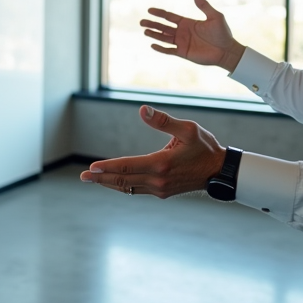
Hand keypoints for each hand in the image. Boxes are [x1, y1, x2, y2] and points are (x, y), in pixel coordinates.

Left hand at [80, 105, 226, 198]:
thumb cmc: (204, 147)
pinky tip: (114, 183)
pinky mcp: (163, 192)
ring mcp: (160, 189)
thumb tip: (143, 110)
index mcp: (161, 164)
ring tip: (93, 180)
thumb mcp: (187, 129)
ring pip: (128, 188)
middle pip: (123, 181)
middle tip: (83, 177)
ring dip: (109, 184)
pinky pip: (137, 190)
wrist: (220, 171)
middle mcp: (158, 180)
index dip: (108, 168)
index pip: (127, 167)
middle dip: (101, 179)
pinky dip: (123, 186)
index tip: (91, 169)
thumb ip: (163, 121)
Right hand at [141, 0, 244, 71]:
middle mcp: (182, 32)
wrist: (227, 51)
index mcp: (188, 23)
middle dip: (153, 24)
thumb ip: (204, 6)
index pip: (170, 17)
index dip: (159, 13)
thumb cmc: (223, 33)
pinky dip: (160, 48)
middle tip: (141, 22)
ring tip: (145, 31)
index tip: (149, 10)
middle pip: (163, 27)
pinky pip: (169, 50)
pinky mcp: (183, 53)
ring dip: (154, 35)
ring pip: (164, 38)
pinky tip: (152, 45)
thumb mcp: (215, 16)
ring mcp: (182, 43)